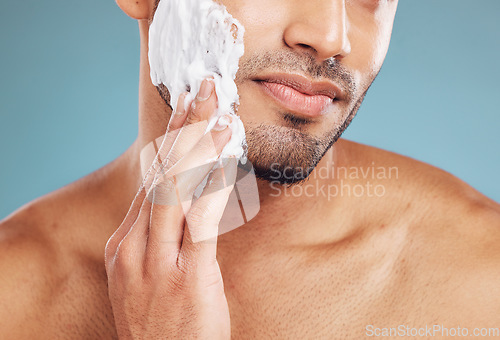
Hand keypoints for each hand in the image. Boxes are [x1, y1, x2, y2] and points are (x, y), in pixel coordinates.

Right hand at [105, 79, 235, 338]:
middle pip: (159, 173)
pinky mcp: (186, 278)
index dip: (172, 141)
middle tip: (205, 91)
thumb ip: (162, 237)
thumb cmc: (163, 323)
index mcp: (127, 244)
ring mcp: (157, 263)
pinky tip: (227, 162)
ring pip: (175, 190)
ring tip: (221, 114)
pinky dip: (213, 188)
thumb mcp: (149, 276)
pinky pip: (200, 224)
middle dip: (183, 128)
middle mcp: (136, 247)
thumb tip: (186, 201)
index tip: (187, 110)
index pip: (151, 179)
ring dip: (200, 147)